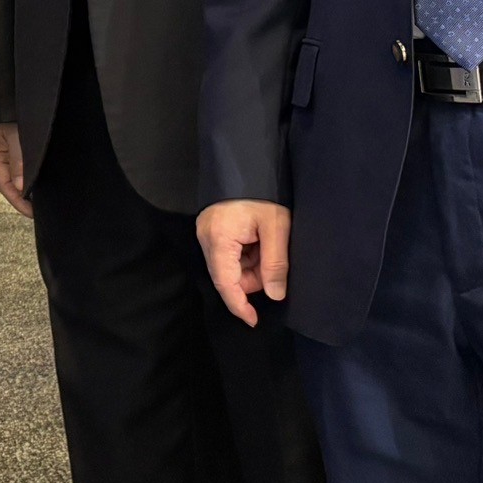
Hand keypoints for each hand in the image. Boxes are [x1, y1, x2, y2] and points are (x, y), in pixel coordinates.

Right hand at [0, 122, 29, 217]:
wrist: (14, 103)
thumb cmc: (17, 116)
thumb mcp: (16, 137)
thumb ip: (18, 160)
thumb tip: (21, 186)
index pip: (4, 184)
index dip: (16, 200)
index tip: (29, 211)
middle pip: (8, 186)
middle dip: (20, 201)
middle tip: (34, 214)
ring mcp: (6, 158)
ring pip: (14, 181)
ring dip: (23, 194)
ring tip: (36, 207)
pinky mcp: (15, 155)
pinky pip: (19, 173)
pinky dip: (26, 184)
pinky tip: (34, 191)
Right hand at [197, 200, 290, 326]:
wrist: (247, 162)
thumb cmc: (263, 191)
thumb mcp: (276, 227)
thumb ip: (275, 263)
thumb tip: (275, 295)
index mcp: (219, 238)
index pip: (226, 283)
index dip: (239, 305)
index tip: (253, 320)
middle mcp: (206, 238)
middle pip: (227, 276)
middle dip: (252, 279)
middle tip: (275, 267)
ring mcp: (207, 233)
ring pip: (229, 266)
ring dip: (251, 266)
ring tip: (269, 246)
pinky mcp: (212, 229)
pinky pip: (228, 254)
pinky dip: (246, 255)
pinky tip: (260, 242)